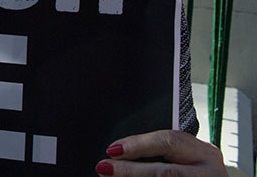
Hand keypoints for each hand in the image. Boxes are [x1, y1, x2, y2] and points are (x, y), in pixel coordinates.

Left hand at [96, 130, 227, 175]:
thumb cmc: (191, 169)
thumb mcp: (183, 156)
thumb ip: (158, 150)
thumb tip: (118, 150)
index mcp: (204, 153)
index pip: (169, 141)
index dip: (138, 145)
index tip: (112, 149)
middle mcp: (209, 172)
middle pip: (164, 171)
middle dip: (130, 170)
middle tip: (104, 168)